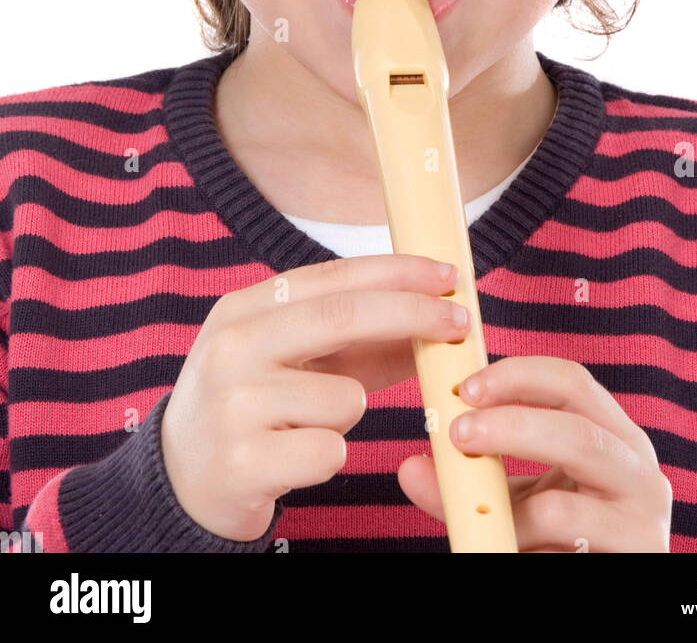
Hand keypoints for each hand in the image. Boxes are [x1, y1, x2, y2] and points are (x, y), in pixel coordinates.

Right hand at [160, 254, 469, 541]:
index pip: (333, 276)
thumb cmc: (256, 407)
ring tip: (309, 426)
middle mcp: (232, 347)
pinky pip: (330, 453)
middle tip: (459, 321)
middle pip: (344, 316)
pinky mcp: (242, 462)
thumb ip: (358, 338)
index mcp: (244, 309)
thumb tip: (438, 318)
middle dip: (412, 314)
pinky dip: (328, 457)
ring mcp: (232, 404)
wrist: (182, 479)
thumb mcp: (293, 358)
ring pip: (346, 398)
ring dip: (351, 413)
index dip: (397, 272)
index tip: (446, 276)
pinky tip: (293, 459)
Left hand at [397, 355, 672, 551]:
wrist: (608, 585)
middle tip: (457, 435)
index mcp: (616, 437)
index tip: (464, 389)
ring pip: (560, 510)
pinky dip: (519, 553)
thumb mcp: (523, 498)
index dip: (517, 376)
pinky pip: (558, 558)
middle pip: (576, 432)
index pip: (572, 382)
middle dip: (510, 428)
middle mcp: (640, 474)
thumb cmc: (564, 537)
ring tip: (474, 520)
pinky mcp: (633, 565)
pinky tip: (500, 551)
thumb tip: (410, 467)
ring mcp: (641, 527)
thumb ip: (474, 478)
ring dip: (503, 515)